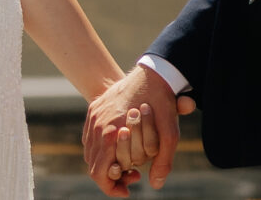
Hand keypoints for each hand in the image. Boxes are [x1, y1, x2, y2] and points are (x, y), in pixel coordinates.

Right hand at [81, 65, 190, 193]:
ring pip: (90, 152)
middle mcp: (98, 125)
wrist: (152, 71)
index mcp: (111, 132)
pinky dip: (101, 148)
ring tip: (128, 163)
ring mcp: (93, 116)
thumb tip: (156, 185)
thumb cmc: (161, 102)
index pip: (99, 174)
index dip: (111, 187)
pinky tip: (119, 147)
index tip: (127, 190)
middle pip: (94, 165)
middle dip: (112, 176)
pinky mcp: (94, 109)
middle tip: (133, 175)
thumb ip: (163, 160)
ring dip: (106, 162)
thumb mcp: (170, 133)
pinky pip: (90, 137)